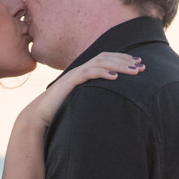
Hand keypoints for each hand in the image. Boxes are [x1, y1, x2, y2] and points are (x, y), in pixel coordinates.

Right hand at [0, 50, 143, 178]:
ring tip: (134, 70)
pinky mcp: (69, 82)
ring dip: (119, 65)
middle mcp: (80, 72)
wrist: (37, 119)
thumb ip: (94, 102)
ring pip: (100, 63)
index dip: (123, 61)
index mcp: (84, 75)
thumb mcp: (82, 106)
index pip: (106, 61)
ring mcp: (74, 75)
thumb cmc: (59, 116)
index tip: (139, 66)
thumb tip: (112, 109)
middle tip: (142, 66)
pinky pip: (88, 74)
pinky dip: (102, 73)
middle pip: (106, 58)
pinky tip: (115, 78)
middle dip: (125, 61)